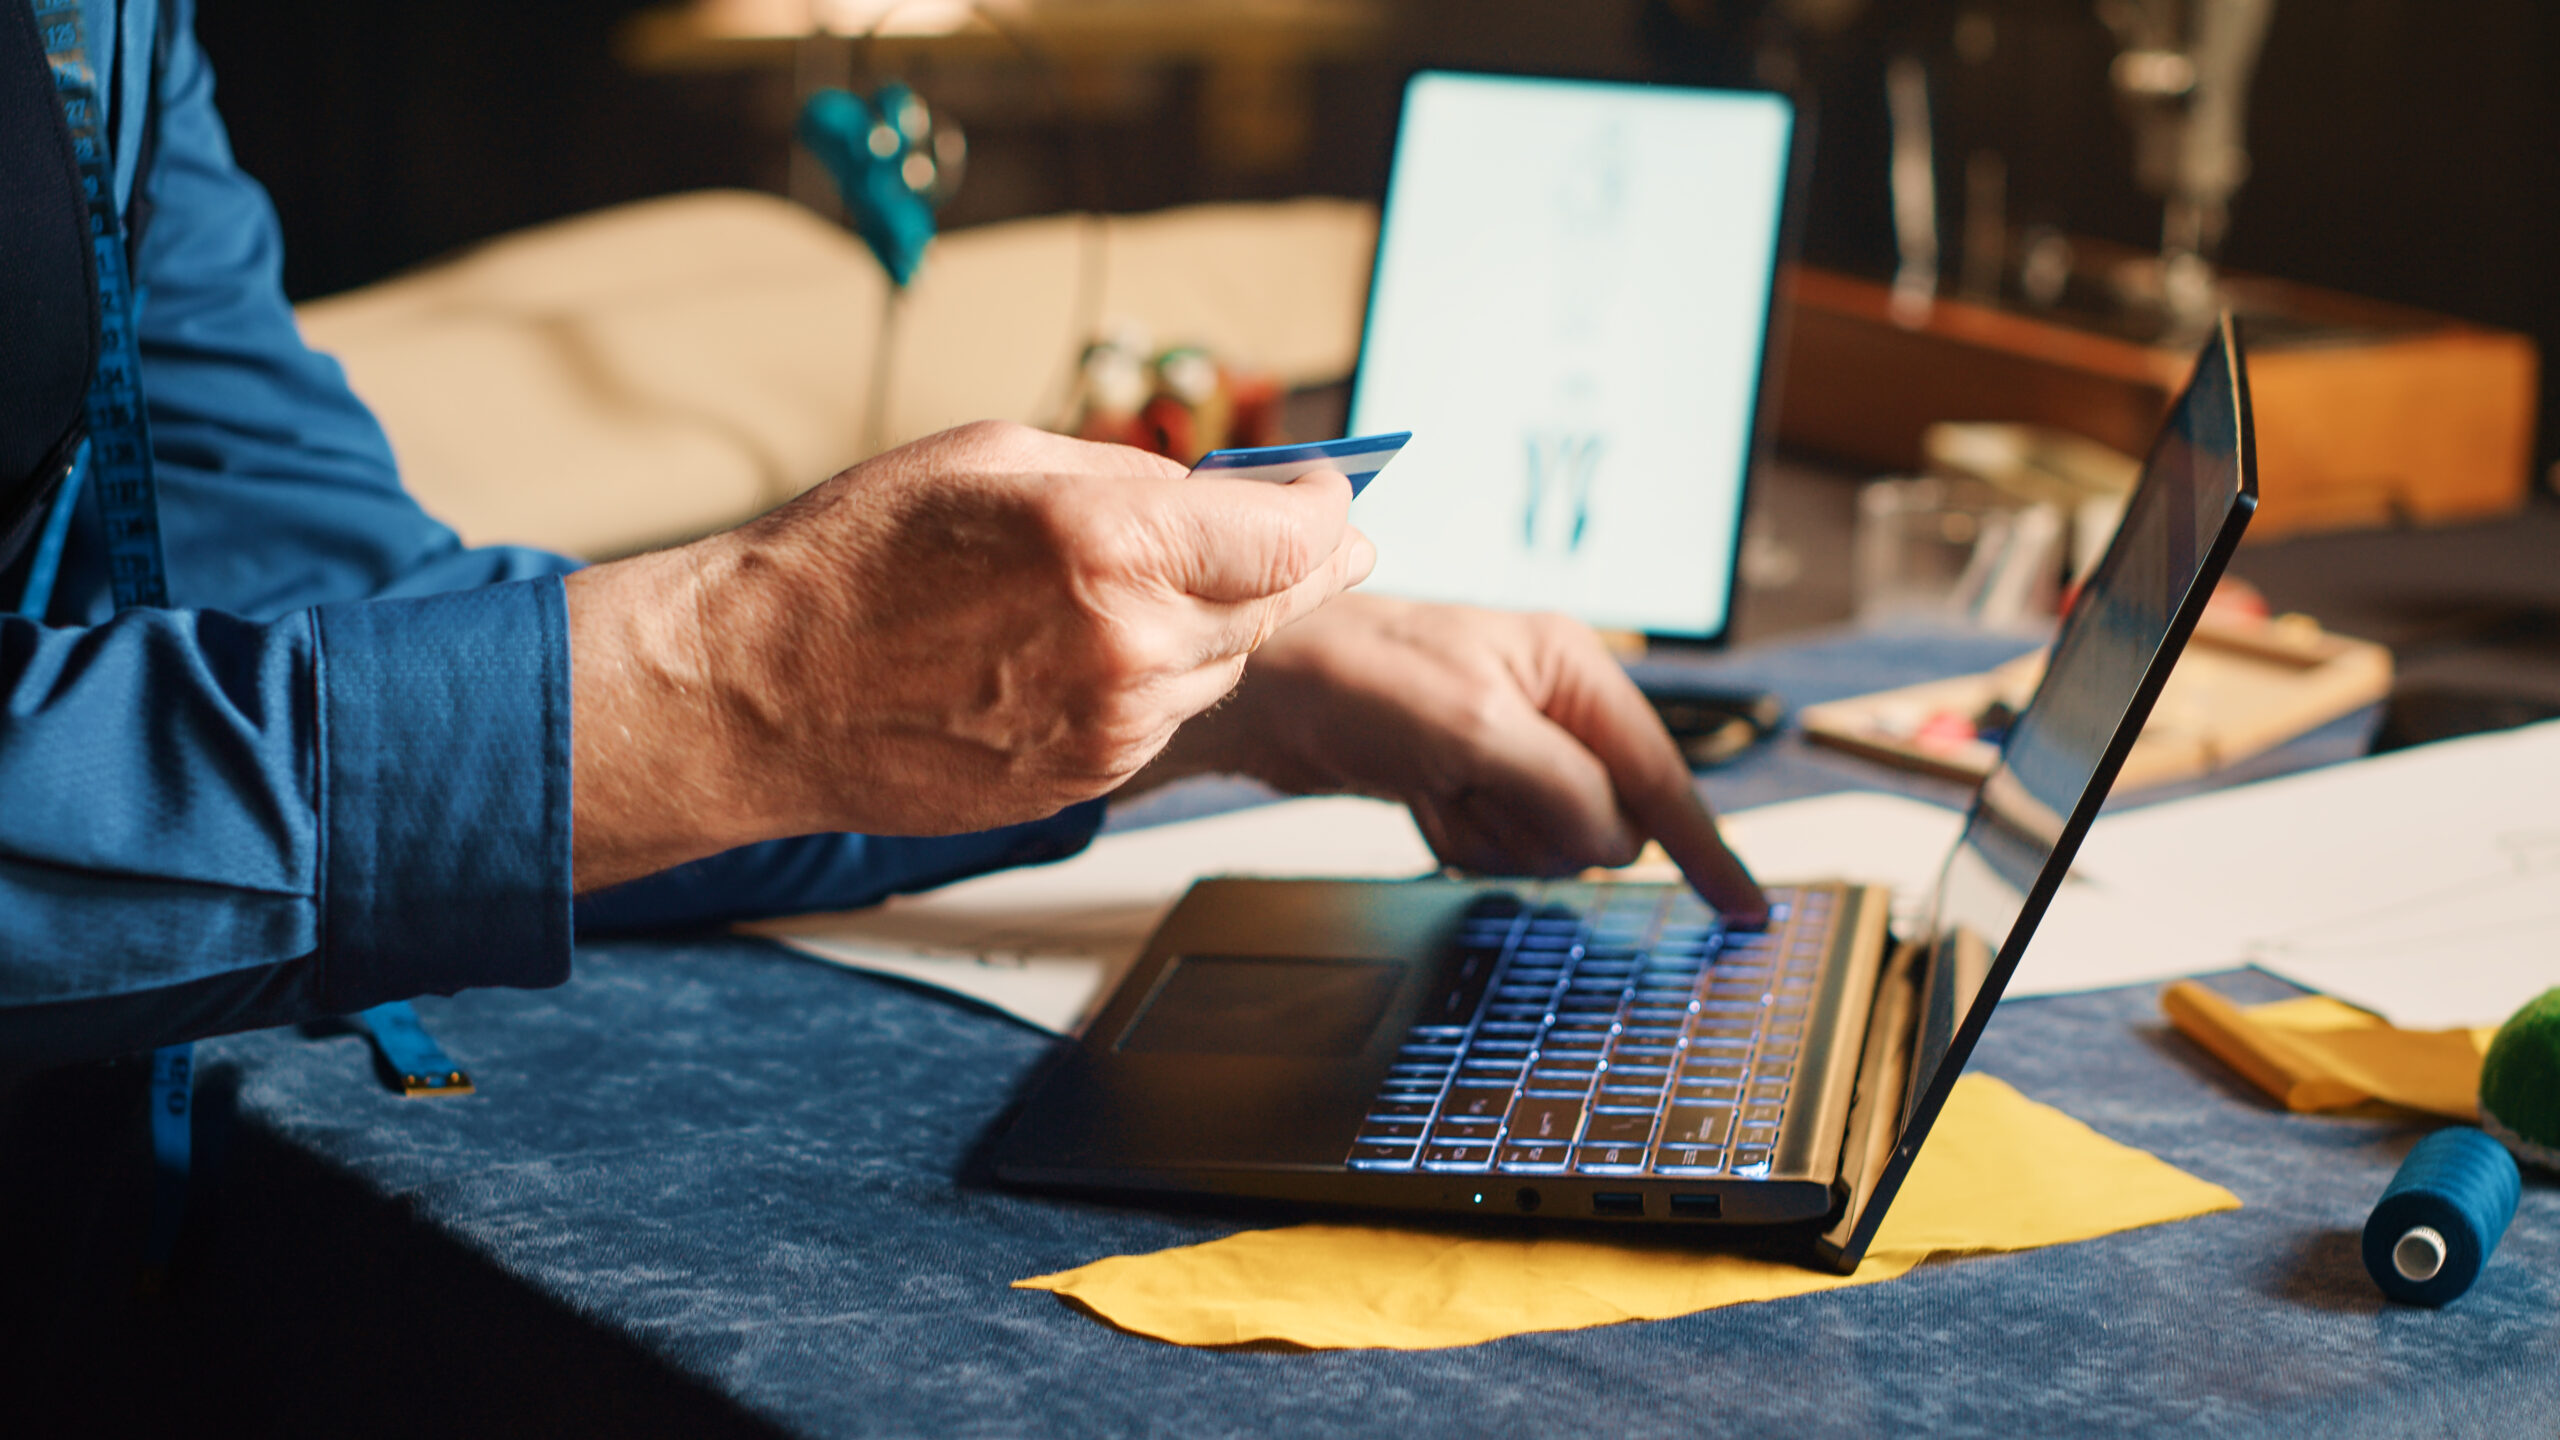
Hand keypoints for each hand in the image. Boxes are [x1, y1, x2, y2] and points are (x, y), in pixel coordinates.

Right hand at [566, 421, 1372, 889]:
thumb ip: (1127, 476)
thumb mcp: (995, 457)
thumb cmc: (855, 559)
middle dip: (1310, 564)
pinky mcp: (1086, 780)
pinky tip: (1104, 648)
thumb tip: (1220, 493)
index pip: (1291, 537)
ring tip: (1177, 584)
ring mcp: (1112, 726)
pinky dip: (1160, 679)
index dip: (1328, 511)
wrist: (760, 691)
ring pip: (1223, 667)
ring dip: (1222, 624)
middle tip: (1336, 538)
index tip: (1336, 491)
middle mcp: (1129, 644)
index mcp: (1111, 543)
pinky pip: (1164, 719)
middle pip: (1277, 606)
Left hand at [1136, 593, 1768, 923]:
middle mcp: (1550, 703)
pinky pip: (1498, 845)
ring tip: (1439, 785)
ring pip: (1550, 844)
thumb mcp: (1475, 731)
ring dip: (1493, 834)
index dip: (1705, 847)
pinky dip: (1461, 837)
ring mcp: (1509, 745)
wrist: (1263, 692)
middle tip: (1473, 787)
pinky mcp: (1468, 778)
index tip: (1745, 907)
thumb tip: (1619, 844)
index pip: (1661, 775)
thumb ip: (1564, 787)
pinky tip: (1422, 797)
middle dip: (1542, 826)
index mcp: (1571, 668)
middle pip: (1603, 821)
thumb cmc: (1356, 679)